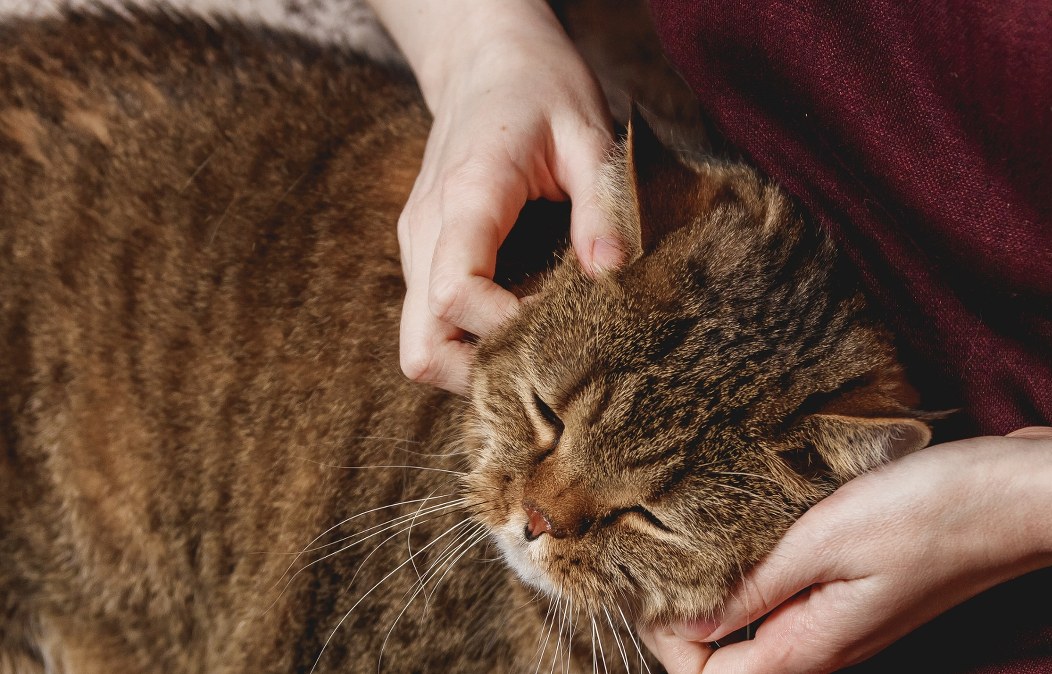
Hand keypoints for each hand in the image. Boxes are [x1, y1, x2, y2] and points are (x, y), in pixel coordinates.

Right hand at [373, 0, 623, 392]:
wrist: (484, 55)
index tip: (563, 318)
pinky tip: (523, 324)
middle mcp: (426, 232)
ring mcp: (417, 246)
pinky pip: (430, 322)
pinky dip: (471, 342)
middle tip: (546, 358)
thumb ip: (602, 205)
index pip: (456, 297)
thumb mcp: (588, 134)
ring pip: (420, 345)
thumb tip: (614, 275)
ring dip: (475, 363)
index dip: (509, 328)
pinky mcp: (424, 253)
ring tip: (538, 347)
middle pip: (422, 347)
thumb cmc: (539, 87)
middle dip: (483, 373)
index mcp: (466, 198)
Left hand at [643, 427, 1051, 672]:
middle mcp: (824, 647)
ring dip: (717, 592)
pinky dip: (754, 574)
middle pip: (726, 661)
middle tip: (658, 550)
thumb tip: (686, 623)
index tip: (648, 575)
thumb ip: (755, 587)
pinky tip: (747, 528)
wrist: (1022, 493)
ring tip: (691, 534)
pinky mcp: (857, 591)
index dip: (665, 634)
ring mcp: (842, 621)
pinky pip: (786, 600)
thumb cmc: (932, 510)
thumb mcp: (827, 539)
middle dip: (681, 617)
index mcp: (811, 647)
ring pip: (754, 629)